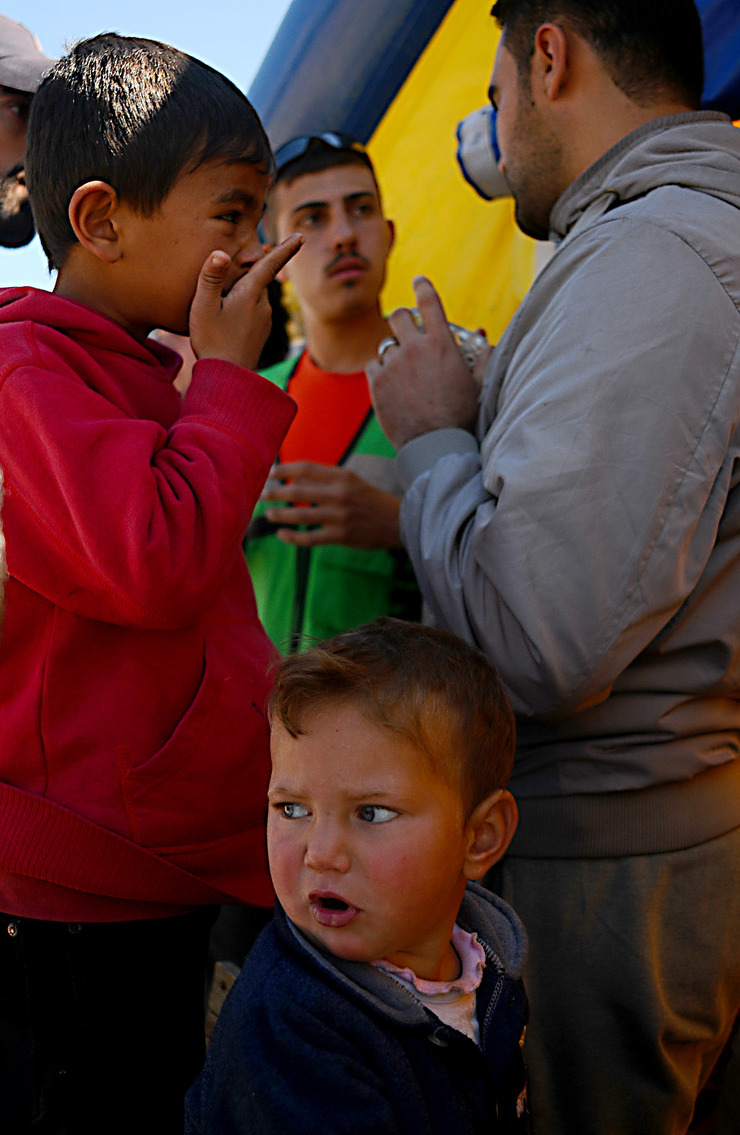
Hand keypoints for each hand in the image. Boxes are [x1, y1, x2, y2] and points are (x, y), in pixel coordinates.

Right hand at [189, 234, 301, 368]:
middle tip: (239, 263)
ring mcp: (264, 321)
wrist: (229, 378)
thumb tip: (220, 252)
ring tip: (224, 295)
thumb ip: (211, 278)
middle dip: (253, 269)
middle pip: (260, 278)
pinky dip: (244, 306)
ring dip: (246, 290)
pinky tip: (228, 315)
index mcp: (251, 294)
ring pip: (256, 295)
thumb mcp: (204, 307)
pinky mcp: (260, 333)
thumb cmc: (213, 341)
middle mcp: (263, 305)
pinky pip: (254, 311)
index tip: (299, 236)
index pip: (271, 264)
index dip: (285, 248)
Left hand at [261, 462, 401, 547]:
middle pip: (298, 490)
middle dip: (275, 492)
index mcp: (342, 476)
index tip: (270, 473)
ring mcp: (340, 516)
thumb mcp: (351, 482)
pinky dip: (293, 537)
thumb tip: (294, 481)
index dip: (285, 470)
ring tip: (268, 514)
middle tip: (261, 494)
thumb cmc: (369, 500)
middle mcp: (340, 494)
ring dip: (280, 514)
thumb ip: (326, 481)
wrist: (397, 521)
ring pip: (301, 514)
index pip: (306, 469)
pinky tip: (282, 535)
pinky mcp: (341, 536)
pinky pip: (310, 538)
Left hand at [366, 276, 479, 449]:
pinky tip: (390, 383)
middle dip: (402, 318)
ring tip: (404, 371)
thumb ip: (482, 357)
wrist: (435, 445)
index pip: (430, 302)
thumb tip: (485, 338)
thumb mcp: (478, 384)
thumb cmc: (461, 417)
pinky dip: (380, 371)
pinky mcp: (377, 383)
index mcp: (442, 343)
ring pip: (386, 344)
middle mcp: (414, 348)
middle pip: (399, 316)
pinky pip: (373, 365)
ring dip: (394, 352)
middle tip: (405, 327)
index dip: (423, 287)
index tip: (418, 281)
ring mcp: (393, 365)